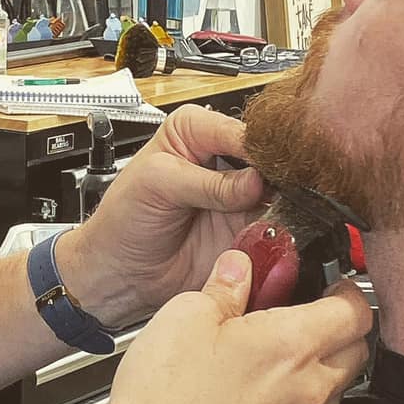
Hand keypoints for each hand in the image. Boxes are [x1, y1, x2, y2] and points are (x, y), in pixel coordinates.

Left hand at [56, 105, 268, 329]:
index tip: (265, 166)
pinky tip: (269, 231)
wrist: (123, 274)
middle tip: (275, 190)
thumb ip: (206, 182)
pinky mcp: (247, 227)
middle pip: (266, 156)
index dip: (254, 148)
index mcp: (193, 130)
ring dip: (280, 201)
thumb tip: (253, 181)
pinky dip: (277, 228)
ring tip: (271, 211)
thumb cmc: (123, 220)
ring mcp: (238, 194)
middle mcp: (221, 158)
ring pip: (278, 189)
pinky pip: (275, 223)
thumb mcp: (156, 185)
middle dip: (273, 173)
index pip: (237, 130)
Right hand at [81, 248, 375, 403]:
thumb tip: (240, 267)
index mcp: (293, 345)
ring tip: (265, 367)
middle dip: (337, 332)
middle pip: (356, 353)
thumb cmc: (162, 398)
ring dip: (313, 376)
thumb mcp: (185, 315)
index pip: (357, 311)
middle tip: (300, 322)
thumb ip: (226, 286)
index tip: (330, 288)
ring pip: (331, 395)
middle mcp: (309, 393)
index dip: (347, 292)